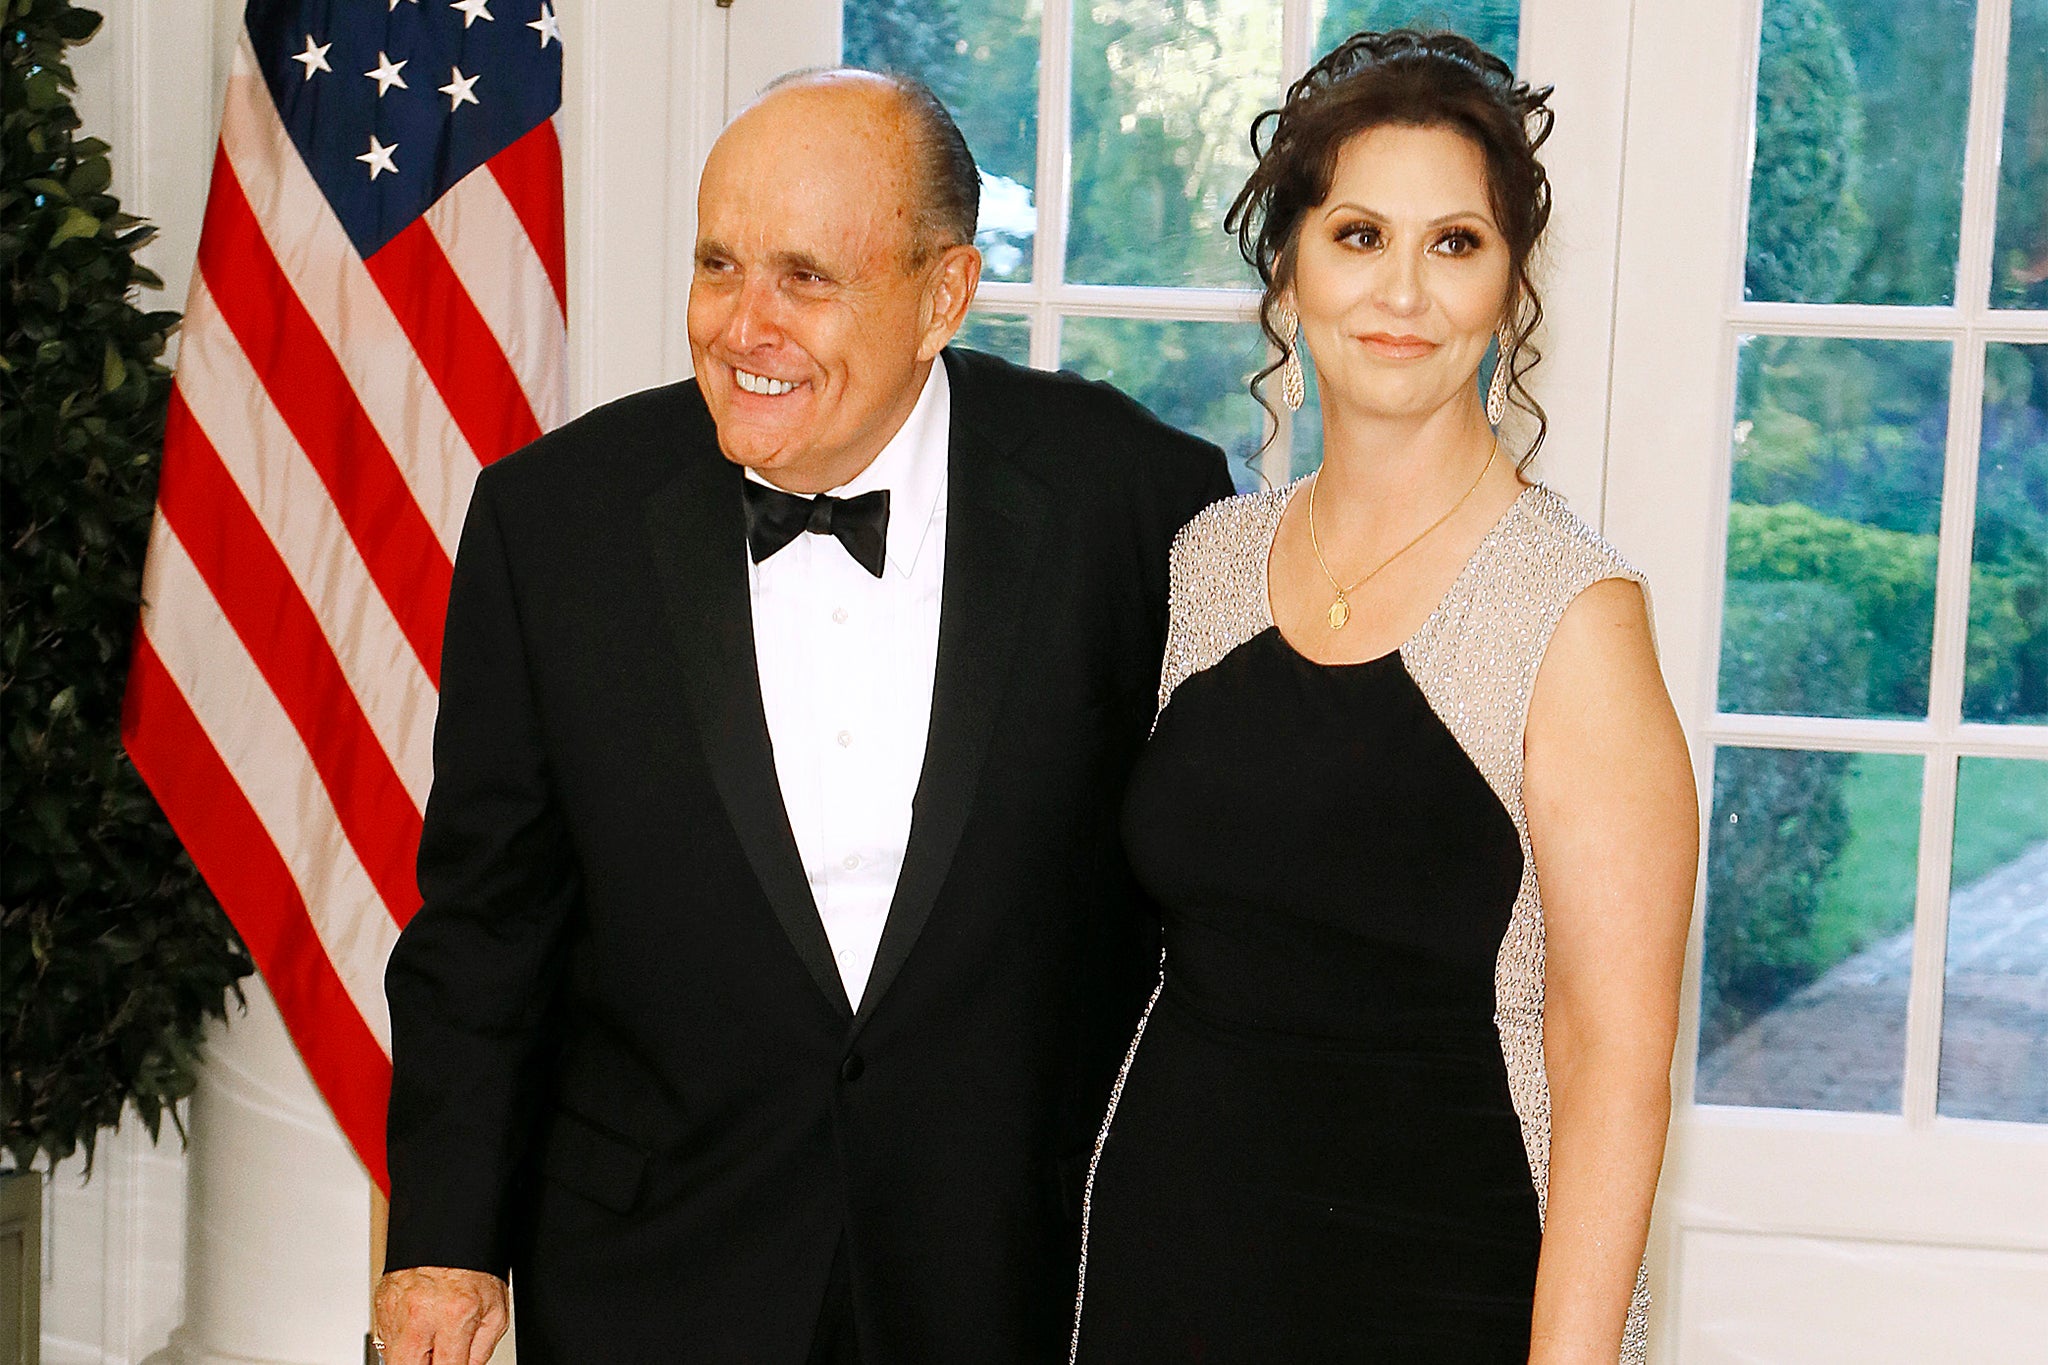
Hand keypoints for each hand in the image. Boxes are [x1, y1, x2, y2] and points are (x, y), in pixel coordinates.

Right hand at [373, 1266, 509, 1364]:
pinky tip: (420, 1328)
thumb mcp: (495, 1311)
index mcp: (454, 1315)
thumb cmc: (475, 1268)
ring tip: (432, 1340)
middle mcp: (420, 1314)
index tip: (454, 1363)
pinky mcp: (380, 1304)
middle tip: (439, 1356)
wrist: (451, 1232)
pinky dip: (402, 1341)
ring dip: (413, 1357)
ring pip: (393, 1358)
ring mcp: (396, 1310)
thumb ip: (481, 1351)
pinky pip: (386, 1338)